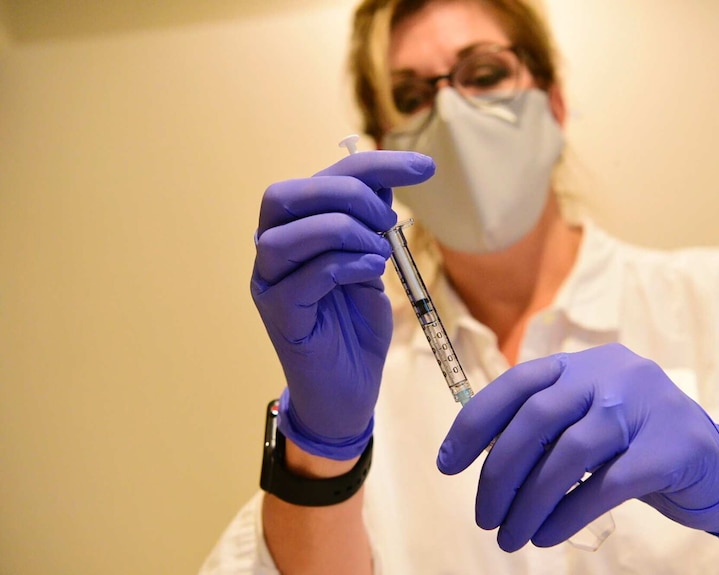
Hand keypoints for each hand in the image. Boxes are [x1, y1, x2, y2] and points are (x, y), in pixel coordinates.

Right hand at [252, 151, 434, 459]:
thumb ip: (369, 227)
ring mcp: (269, 283)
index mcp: (295, 230)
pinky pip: (306, 275)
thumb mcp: (370, 264)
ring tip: (379, 252)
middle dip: (347, 193)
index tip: (425, 168)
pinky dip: (345, 264)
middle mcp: (272, 251)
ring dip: (345, 231)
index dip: (374, 164)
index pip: (324, 178)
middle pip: (287, 194)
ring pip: (289, 233)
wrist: (348, 390)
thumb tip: (384, 184)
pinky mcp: (279, 315)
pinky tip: (371, 272)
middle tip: (388, 219)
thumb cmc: (356, 327)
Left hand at [436, 343, 718, 550]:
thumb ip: (545, 426)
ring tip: (509, 537)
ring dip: (530, 502)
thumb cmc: (635, 445)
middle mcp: (611, 373)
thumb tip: (481, 459)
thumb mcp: (588, 420)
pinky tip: (546, 534)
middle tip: (483, 516)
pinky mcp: (672, 447)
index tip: (447, 465)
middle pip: (537, 419)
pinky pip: (607, 485)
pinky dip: (568, 513)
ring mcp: (646, 406)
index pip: (516, 384)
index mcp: (582, 364)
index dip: (475, 424)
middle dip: (500, 473)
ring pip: (570, 454)